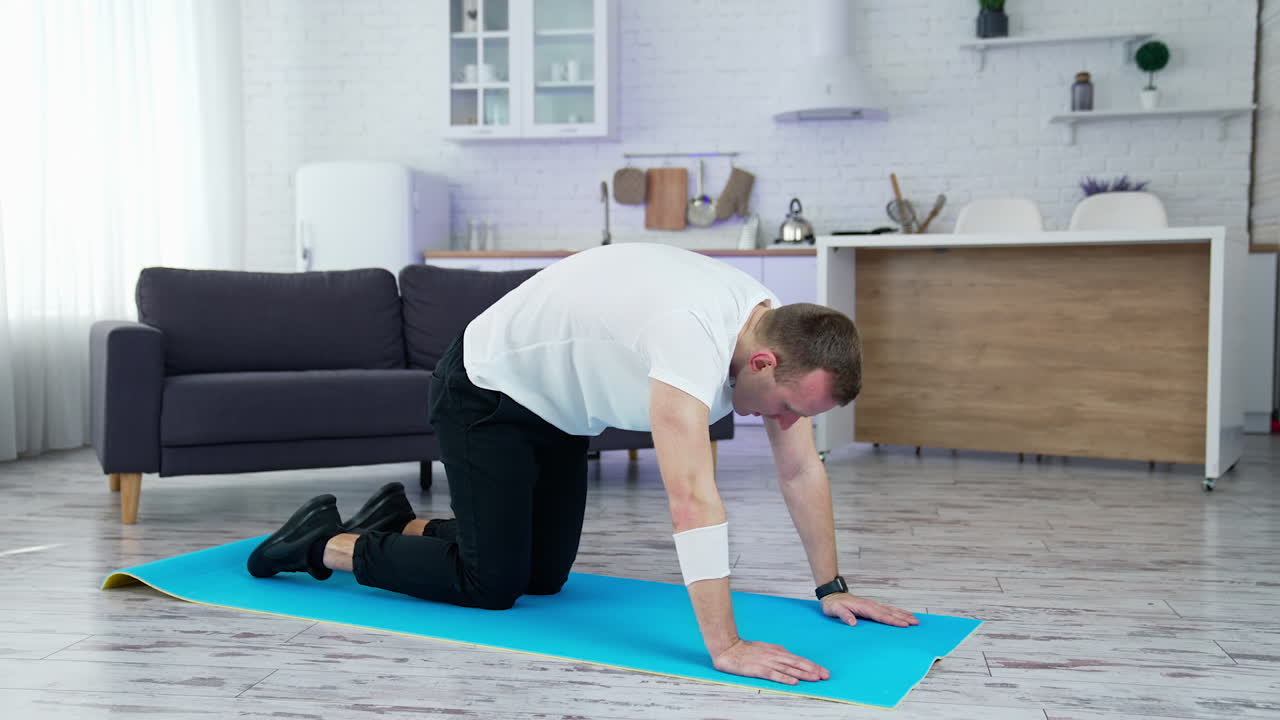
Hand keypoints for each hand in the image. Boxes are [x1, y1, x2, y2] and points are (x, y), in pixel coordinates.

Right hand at [712, 638, 829, 685]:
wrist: (728, 648)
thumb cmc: (745, 650)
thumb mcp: (765, 649)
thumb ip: (777, 655)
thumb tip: (790, 659)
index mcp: (777, 651)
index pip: (798, 659)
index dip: (812, 665)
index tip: (823, 671)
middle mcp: (775, 655)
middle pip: (798, 663)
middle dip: (813, 669)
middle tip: (826, 675)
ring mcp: (767, 662)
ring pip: (790, 669)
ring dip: (804, 673)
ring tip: (816, 678)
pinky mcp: (759, 669)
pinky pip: (775, 674)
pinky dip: (785, 678)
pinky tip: (794, 682)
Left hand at [822, 592, 919, 627]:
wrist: (832, 595)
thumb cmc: (833, 604)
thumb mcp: (834, 610)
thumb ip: (843, 615)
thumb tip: (852, 622)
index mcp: (864, 607)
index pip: (881, 615)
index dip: (893, 620)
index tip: (904, 625)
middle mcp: (871, 605)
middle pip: (890, 612)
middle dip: (903, 618)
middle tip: (916, 623)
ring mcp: (873, 605)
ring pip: (891, 610)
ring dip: (903, 614)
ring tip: (915, 619)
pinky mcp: (872, 607)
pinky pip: (888, 609)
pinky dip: (897, 612)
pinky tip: (904, 614)